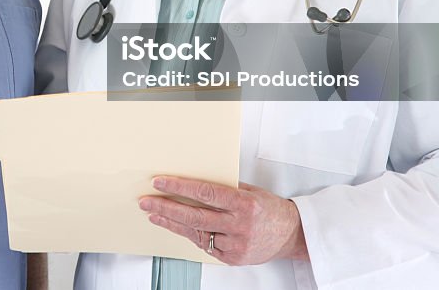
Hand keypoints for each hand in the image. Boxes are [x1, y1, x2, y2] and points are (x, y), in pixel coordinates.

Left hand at [138, 176, 308, 264]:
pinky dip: (190, 235)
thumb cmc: (269, 209)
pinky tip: (176, 226)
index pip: (205, 193)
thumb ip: (224, 188)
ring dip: (172, 223)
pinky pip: (205, 245)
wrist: (291, 234)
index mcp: (244, 204)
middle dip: (166, 207)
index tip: (161, 182)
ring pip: (196, 233)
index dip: (180, 187)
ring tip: (154, 214)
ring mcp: (236, 244)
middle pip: (195, 216)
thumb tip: (193, 180)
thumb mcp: (250, 191)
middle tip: (147, 201)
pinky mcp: (233, 258)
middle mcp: (240, 225)